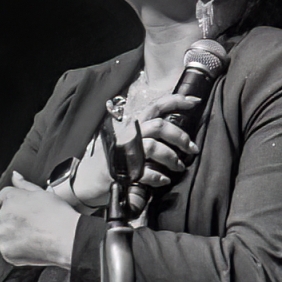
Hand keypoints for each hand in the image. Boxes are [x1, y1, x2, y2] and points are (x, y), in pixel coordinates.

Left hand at [0, 173, 79, 267]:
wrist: (68, 239)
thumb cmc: (58, 214)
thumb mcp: (42, 193)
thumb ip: (24, 184)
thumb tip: (14, 175)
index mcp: (10, 198)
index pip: (3, 197)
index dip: (17, 202)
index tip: (28, 210)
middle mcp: (2, 216)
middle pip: (5, 216)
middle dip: (16, 219)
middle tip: (37, 224)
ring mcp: (3, 235)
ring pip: (6, 233)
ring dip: (16, 234)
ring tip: (37, 236)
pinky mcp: (6, 251)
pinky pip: (9, 248)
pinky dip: (18, 249)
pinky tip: (34, 246)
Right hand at [66, 94, 200, 209]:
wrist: (86, 181)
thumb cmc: (113, 161)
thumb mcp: (129, 142)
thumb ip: (147, 135)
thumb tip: (175, 133)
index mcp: (133, 125)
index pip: (155, 106)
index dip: (176, 101)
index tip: (194, 101)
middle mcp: (128, 134)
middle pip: (159, 126)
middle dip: (180, 136)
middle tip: (191, 149)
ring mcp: (123, 151)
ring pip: (154, 147)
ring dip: (171, 158)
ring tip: (179, 167)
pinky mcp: (120, 169)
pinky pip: (144, 172)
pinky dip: (157, 177)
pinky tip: (163, 180)